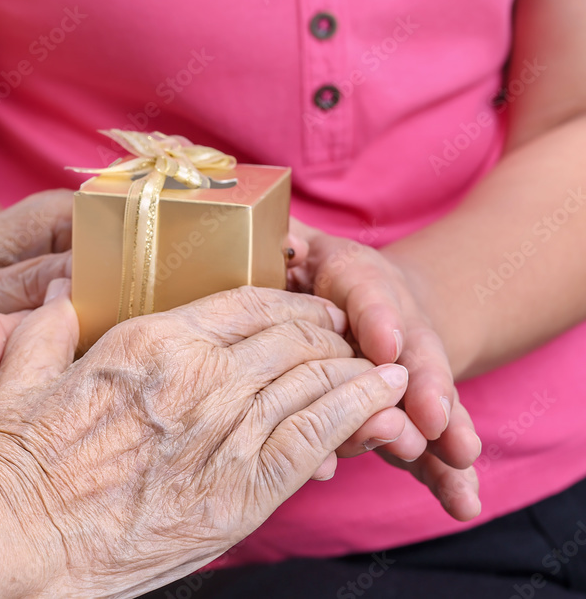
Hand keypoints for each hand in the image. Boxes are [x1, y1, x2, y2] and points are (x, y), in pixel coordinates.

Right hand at [0, 281, 412, 596]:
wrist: (5, 540)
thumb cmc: (5, 464)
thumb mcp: (19, 375)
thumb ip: (49, 326)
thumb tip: (66, 292)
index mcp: (147, 339)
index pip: (244, 301)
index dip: (289, 299)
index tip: (309, 304)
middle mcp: (193, 376)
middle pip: (289, 336)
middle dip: (329, 330)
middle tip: (351, 335)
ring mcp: (219, 433)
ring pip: (312, 381)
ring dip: (355, 368)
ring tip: (384, 365)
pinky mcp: (237, 494)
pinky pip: (315, 437)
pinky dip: (357, 412)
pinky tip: (383, 401)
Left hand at [286, 218, 481, 519]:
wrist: (376, 303)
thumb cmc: (322, 274)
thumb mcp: (307, 246)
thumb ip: (290, 241)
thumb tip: (280, 239)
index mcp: (360, 285)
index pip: (368, 299)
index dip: (377, 319)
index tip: (384, 343)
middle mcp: (394, 330)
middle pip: (412, 358)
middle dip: (422, 386)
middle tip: (431, 415)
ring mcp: (407, 375)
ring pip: (428, 403)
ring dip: (442, 433)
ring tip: (460, 459)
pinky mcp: (410, 413)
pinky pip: (428, 444)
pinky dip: (444, 474)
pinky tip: (462, 502)